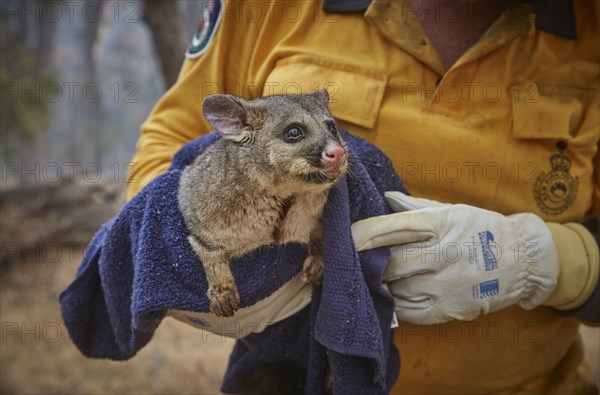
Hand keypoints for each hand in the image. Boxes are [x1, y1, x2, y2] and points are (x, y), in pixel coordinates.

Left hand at [352, 192, 558, 324]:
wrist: (523, 261)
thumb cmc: (481, 230)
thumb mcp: (452, 210)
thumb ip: (415, 207)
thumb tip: (385, 197)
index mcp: (441, 224)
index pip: (392, 228)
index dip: (363, 233)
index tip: (345, 236)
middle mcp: (443, 254)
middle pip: (390, 262)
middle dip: (366, 262)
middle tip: (351, 261)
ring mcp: (446, 284)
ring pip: (395, 288)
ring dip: (379, 283)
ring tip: (370, 276)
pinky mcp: (449, 309)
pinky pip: (407, 310)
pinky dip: (393, 302)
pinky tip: (390, 294)